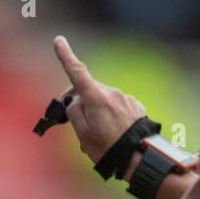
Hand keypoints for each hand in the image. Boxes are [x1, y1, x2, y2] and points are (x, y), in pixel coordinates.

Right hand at [53, 35, 147, 167]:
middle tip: (76, 123)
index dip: (66, 56)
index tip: (59, 41)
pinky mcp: (135, 106)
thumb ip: (74, 113)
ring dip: (97, 112)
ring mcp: (125, 98)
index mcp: (96, 97)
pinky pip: (117, 107)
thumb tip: (76, 101)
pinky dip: (111, 116)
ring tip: (100, 136)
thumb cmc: (108, 148)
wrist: (140, 157)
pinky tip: (114, 133)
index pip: (77, 72)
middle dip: (80, 101)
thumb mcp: (82, 134)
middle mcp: (111, 93)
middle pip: (89, 90)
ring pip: (103, 100)